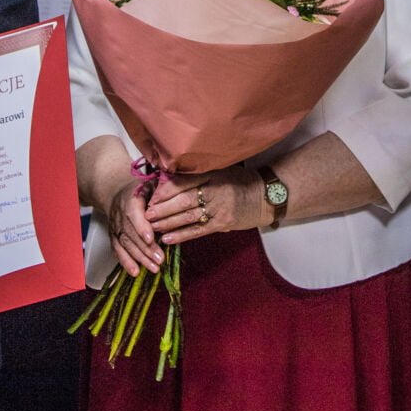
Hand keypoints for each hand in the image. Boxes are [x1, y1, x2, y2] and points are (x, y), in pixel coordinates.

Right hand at [105, 178, 162, 275]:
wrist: (115, 192)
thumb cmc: (140, 188)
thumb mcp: (151, 183)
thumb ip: (161, 190)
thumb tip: (174, 194)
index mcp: (131, 200)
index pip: (134, 214)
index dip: (141, 227)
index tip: (151, 238)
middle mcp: (120, 215)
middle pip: (132, 234)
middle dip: (146, 249)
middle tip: (160, 260)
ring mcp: (116, 227)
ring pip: (127, 244)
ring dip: (140, 258)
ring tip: (154, 268)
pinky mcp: (114, 237)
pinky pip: (118, 251)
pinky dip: (126, 262)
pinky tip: (135, 272)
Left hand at [147, 167, 263, 244]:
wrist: (266, 196)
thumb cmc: (240, 181)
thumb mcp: (221, 171)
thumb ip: (199, 175)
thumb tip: (169, 180)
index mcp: (212, 174)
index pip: (184, 181)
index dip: (165, 189)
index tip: (150, 195)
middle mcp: (214, 190)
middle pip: (183, 200)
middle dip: (162, 208)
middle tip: (145, 214)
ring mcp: (219, 208)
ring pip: (188, 216)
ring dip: (168, 222)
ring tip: (151, 227)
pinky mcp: (223, 223)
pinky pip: (198, 230)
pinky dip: (182, 235)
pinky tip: (168, 239)